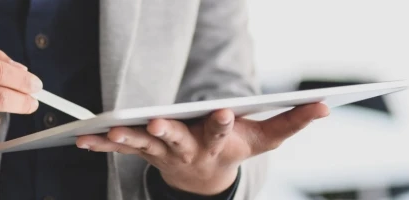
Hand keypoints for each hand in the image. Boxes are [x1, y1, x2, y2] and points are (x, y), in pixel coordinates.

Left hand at [76, 103, 328, 194]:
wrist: (206, 179)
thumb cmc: (238, 150)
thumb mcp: (268, 139)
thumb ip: (294, 121)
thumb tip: (327, 106)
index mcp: (218, 144)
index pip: (222, 132)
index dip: (223, 123)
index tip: (224, 112)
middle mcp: (189, 150)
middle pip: (178, 141)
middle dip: (167, 133)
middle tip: (156, 125)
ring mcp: (163, 152)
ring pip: (143, 145)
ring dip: (125, 139)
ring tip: (108, 131)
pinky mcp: (144, 151)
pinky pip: (120, 148)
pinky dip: (101, 144)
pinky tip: (81, 140)